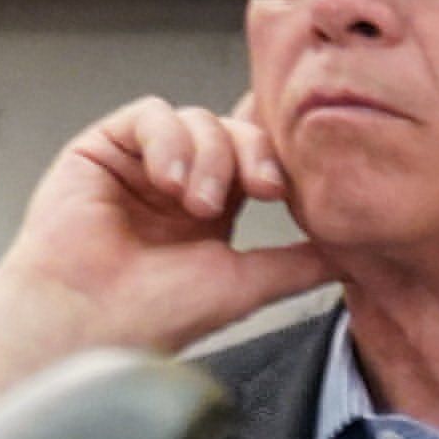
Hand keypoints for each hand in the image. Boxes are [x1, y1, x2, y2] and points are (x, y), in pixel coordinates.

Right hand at [0, 95, 335, 426]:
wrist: (86, 323)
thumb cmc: (152, 316)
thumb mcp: (245, 285)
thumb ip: (297, 262)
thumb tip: (353, 252)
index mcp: (208, 212)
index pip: (251, 157)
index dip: (273, 156)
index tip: (284, 187)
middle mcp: (173, 183)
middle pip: (231, 131)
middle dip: (253, 154)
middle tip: (260, 190)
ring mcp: (137, 164)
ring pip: (195, 119)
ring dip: (209, 155)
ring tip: (197, 203)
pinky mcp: (100, 149)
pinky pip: (148, 115)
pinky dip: (168, 139)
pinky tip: (168, 179)